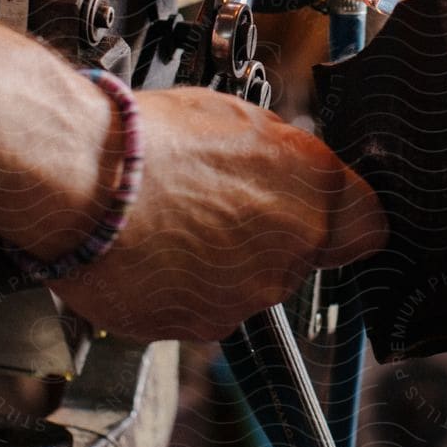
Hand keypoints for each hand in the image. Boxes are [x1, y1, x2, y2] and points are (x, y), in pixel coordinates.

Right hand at [48, 86, 385, 341]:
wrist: (77, 178)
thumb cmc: (149, 139)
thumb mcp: (238, 119)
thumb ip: (283, 156)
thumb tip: (290, 169)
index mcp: (314, 190)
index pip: (369, 227)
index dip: (345, 218)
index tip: (324, 212)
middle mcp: (291, 250)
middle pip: (300, 254)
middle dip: (268, 234)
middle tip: (218, 201)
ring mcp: (246, 296)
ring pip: (250, 283)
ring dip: (222, 262)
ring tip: (174, 220)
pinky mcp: (200, 327)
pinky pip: (204, 308)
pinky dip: (183, 286)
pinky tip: (153, 249)